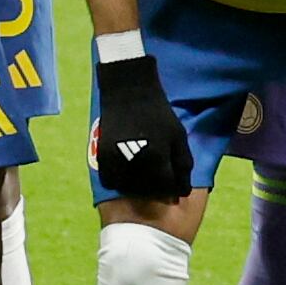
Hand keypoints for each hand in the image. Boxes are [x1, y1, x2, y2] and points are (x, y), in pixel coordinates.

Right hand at [90, 53, 192, 199]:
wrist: (129, 93)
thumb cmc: (158, 114)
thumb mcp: (178, 136)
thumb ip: (182, 164)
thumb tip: (183, 191)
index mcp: (157, 157)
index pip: (167, 188)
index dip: (173, 189)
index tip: (174, 184)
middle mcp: (135, 162)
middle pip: (147, 191)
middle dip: (156, 189)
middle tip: (159, 177)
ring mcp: (116, 161)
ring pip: (128, 189)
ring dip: (138, 188)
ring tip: (144, 174)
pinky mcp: (102, 158)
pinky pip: (111, 182)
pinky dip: (120, 182)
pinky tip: (128, 172)